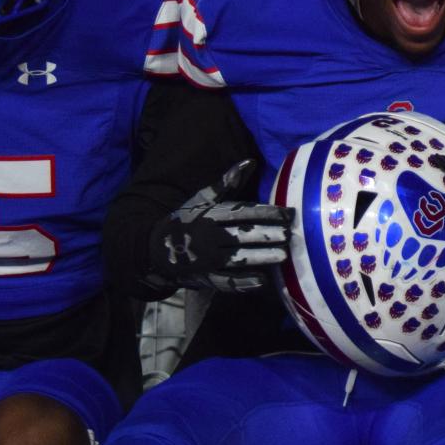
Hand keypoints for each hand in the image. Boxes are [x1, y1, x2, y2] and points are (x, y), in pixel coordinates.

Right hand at [149, 160, 293, 293]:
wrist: (155, 251)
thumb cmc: (186, 221)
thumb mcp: (201, 200)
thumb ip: (227, 183)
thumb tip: (249, 162)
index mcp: (209, 215)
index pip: (242, 213)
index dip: (267, 213)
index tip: (288, 214)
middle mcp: (208, 238)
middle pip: (242, 235)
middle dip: (267, 235)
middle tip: (289, 234)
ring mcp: (207, 260)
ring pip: (238, 259)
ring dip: (261, 257)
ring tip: (283, 255)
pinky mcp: (206, 278)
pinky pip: (227, 281)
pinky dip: (244, 282)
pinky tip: (262, 280)